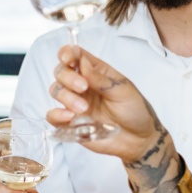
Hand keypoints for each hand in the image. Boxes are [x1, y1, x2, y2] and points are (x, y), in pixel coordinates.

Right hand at [46, 45, 163, 163]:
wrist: (138, 139)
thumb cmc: (135, 111)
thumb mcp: (123, 90)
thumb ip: (101, 78)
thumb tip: (82, 63)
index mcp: (96, 72)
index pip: (76, 56)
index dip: (67, 53)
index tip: (66, 58)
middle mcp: (82, 85)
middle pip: (61, 71)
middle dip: (68, 77)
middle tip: (83, 87)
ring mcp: (74, 103)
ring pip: (56, 91)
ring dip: (66, 96)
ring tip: (83, 108)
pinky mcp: (70, 122)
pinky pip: (53, 116)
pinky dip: (57, 114)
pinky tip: (70, 116)